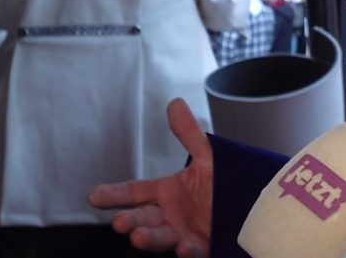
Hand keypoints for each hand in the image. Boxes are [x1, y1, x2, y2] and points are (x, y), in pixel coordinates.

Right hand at [89, 99, 212, 257]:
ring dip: (149, 238)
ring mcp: (183, 233)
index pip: (134, 193)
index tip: (94, 196)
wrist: (252, 205)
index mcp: (167, 192)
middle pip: (143, 218)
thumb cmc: (225, 183)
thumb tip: (175, 103)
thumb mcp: (208, 157)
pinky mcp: (202, 246)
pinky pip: (193, 251)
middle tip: (119, 221)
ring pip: (161, 237)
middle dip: (129, 220)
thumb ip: (189, 134)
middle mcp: (171, 214)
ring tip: (138, 236)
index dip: (114, 194)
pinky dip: (187, 250)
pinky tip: (184, 246)